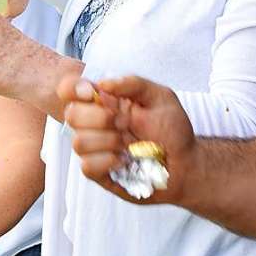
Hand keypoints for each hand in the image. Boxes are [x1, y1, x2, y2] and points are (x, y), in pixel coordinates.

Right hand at [58, 75, 196, 205]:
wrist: (185, 165)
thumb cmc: (173, 130)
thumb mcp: (160, 97)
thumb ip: (133, 84)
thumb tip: (103, 84)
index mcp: (106, 100)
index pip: (70, 89)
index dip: (72, 88)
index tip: (92, 93)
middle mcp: (95, 122)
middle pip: (71, 114)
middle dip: (99, 117)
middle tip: (124, 122)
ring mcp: (95, 148)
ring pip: (78, 141)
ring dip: (108, 141)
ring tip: (129, 144)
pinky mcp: (98, 172)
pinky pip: (86, 166)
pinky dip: (107, 162)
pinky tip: (125, 161)